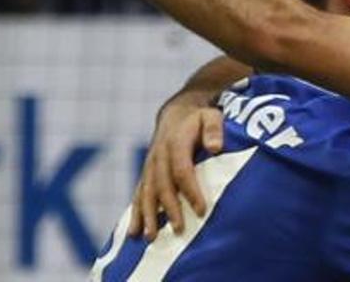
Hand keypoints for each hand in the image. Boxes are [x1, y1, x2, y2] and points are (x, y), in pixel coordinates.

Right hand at [128, 104, 224, 239]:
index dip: (191, 190)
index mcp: (175, 142)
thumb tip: (215, 146)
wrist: (178, 112)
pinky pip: (138, 194)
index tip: (202, 210)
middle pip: (162, 185)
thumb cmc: (200, 118)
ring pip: (146, 192)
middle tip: (179, 229)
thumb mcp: (211, 116)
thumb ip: (214, 129)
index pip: (182, 170)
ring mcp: (150, 165)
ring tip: (150, 237)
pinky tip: (133, 232)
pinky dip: (136, 213)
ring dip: (147, 215)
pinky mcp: (146, 173)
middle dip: (169, 208)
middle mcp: (159, 155)